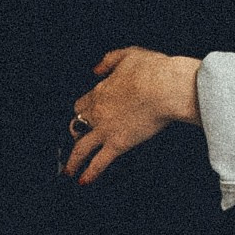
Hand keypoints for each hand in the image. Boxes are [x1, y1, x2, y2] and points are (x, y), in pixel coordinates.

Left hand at [63, 48, 202, 183]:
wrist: (165, 88)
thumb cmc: (153, 71)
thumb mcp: (129, 54)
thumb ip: (109, 60)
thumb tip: (97, 68)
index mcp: (101, 91)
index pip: (83, 103)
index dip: (84, 109)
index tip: (85, 113)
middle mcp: (98, 111)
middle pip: (78, 124)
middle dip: (76, 131)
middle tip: (76, 139)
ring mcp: (106, 129)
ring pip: (81, 148)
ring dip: (73, 160)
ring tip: (69, 169)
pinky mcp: (118, 144)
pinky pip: (98, 162)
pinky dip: (89, 172)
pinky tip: (84, 180)